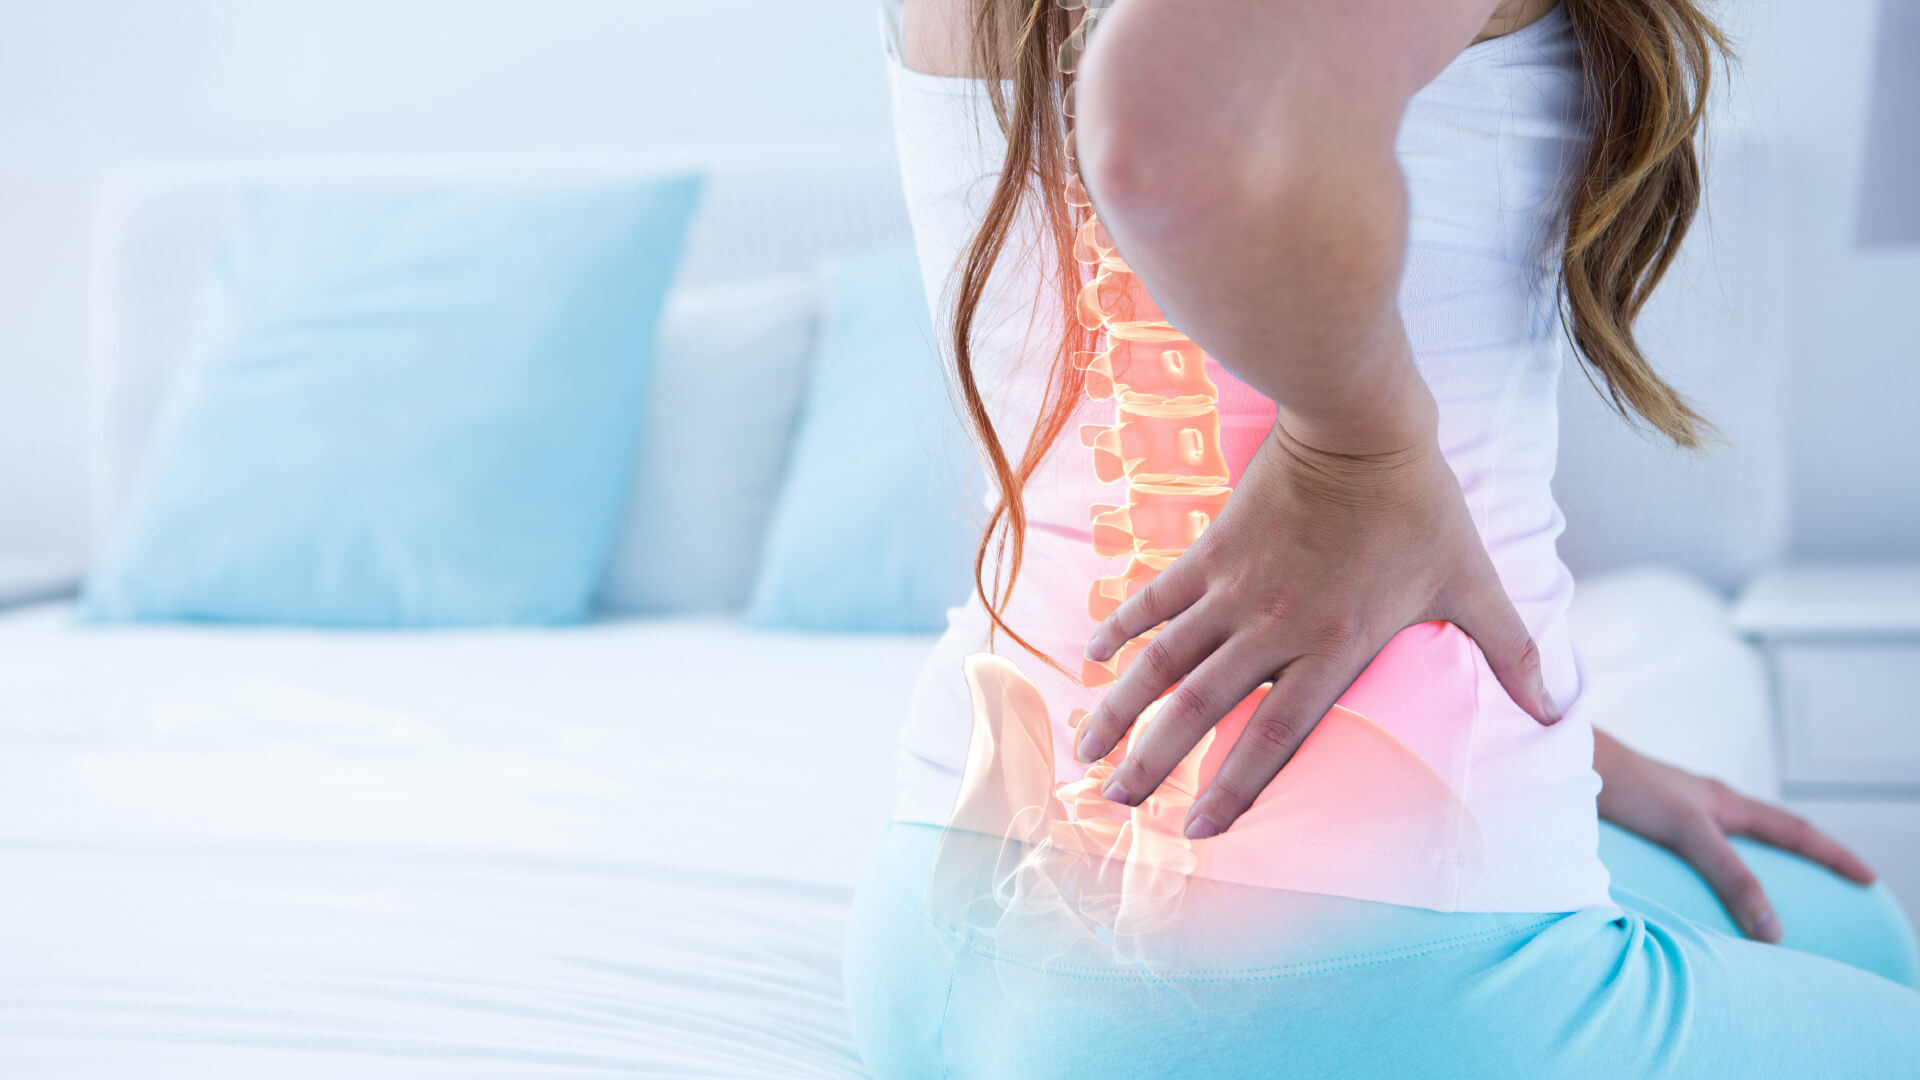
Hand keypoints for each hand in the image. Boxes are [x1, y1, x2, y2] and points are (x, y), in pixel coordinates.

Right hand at [1076, 412, 1559, 839]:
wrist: (1360, 425)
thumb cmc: (1420, 506)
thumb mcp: (1473, 582)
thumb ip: (1512, 651)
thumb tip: (1563, 711)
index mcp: (1333, 649)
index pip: (1274, 738)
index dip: (1235, 790)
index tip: (1200, 832)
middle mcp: (1273, 629)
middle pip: (1199, 711)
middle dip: (1154, 763)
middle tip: (1116, 802)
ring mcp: (1234, 589)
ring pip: (1163, 662)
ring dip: (1120, 707)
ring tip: (1085, 749)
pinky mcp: (1210, 550)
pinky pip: (1155, 599)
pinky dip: (1122, 627)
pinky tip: (1091, 655)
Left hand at [1594, 731, 1876, 941]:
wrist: (1573, 760)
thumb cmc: (1631, 788)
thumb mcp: (1690, 834)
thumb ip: (1730, 877)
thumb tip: (1773, 929)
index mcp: (1727, 804)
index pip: (1795, 832)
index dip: (1833, 856)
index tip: (1868, 877)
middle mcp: (1709, 802)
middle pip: (1771, 829)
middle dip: (1806, 854)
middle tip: (1836, 877)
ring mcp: (1681, 806)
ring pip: (1733, 834)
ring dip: (1759, 856)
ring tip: (1775, 883)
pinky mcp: (1653, 814)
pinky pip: (1699, 841)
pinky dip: (1716, 859)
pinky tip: (1700, 875)